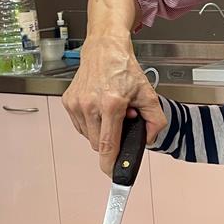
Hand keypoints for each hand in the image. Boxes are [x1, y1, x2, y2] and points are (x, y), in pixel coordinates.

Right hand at [62, 34, 165, 172]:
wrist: (104, 49)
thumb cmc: (124, 69)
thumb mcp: (148, 94)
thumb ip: (155, 120)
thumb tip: (148, 139)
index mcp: (111, 104)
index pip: (108, 145)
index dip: (110, 164)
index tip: (113, 174)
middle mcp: (90, 105)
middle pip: (99, 145)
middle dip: (111, 140)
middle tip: (120, 121)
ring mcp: (76, 104)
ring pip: (89, 137)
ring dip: (101, 131)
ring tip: (110, 111)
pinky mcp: (68, 102)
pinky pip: (81, 126)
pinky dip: (91, 123)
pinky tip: (99, 108)